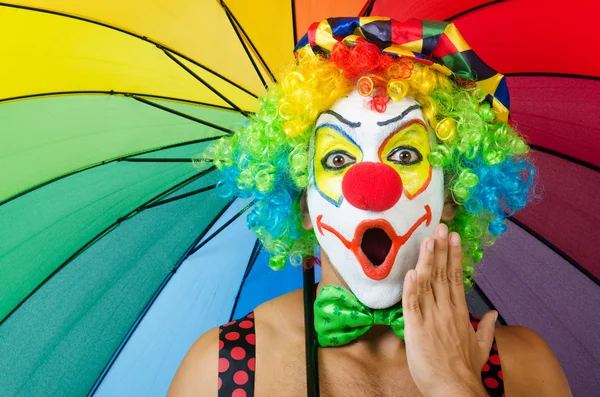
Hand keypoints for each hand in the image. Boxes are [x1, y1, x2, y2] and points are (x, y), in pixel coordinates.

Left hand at [401, 224, 496, 396]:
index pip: (457, 278)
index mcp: (460, 313)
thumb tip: (492, 313)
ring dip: (427, 261)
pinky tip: (412, 271)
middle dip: (441, 249)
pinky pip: (412, 304)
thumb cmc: (465, 370)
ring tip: (428, 239)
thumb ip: (485, 328)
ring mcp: (431, 318)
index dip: (454, 256)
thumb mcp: (480, 347)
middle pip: (443, 274)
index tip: (453, 238)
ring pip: (428, 284)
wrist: (454, 389)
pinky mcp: (416, 328)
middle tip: (440, 227)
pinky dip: (411, 287)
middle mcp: (446, 310)